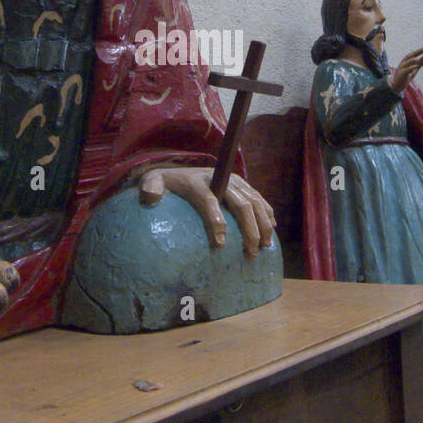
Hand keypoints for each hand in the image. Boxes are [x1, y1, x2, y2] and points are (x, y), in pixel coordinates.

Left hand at [139, 167, 274, 257]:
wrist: (182, 170)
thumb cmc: (167, 183)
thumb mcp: (152, 182)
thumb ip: (150, 188)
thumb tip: (151, 198)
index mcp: (198, 181)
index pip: (209, 201)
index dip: (216, 222)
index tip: (220, 245)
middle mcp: (220, 179)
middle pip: (240, 203)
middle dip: (249, 229)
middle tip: (251, 253)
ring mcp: (234, 180)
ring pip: (255, 201)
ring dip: (262, 224)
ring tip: (265, 246)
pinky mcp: (243, 184)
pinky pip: (259, 198)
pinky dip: (268, 212)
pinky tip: (272, 230)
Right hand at [389, 46, 422, 93]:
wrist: (397, 85)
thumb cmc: (407, 74)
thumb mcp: (416, 67)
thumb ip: (422, 61)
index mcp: (407, 60)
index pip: (413, 54)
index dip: (419, 51)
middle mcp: (404, 63)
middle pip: (409, 56)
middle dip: (417, 52)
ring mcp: (402, 68)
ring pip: (407, 63)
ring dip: (412, 60)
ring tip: (417, 58)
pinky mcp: (402, 75)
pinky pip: (406, 71)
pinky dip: (410, 68)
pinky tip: (415, 67)